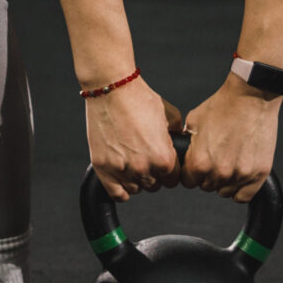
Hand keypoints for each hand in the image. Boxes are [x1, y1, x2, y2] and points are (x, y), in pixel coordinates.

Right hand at [83, 79, 185, 200]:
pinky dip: (121, 189)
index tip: (162, 162)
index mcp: (163, 158)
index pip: (172, 180)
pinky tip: (122, 177)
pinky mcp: (103, 167)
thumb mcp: (169, 115)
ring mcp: (121, 169)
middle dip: (152, 174)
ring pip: (136, 189)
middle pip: (154, 186)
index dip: (169, 170)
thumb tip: (179, 143)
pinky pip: (116, 193)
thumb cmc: (138, 98)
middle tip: (145, 157)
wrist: (111, 89)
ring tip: (132, 161)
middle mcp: (143, 168)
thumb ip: (177, 135)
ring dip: (136, 179)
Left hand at [177, 77, 280, 201]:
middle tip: (216, 157)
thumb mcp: (194, 122)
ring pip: (225, 192)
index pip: (188, 182)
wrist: (251, 97)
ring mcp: (241, 174)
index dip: (191, 172)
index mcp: (199, 162)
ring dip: (224, 181)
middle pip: (206, 187)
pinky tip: (239, 174)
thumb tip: (182, 155)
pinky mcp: (259, 173)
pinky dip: (241, 188)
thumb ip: (188, 143)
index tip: (197, 164)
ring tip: (229, 161)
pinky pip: (244, 196)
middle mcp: (219, 172)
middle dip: (208, 175)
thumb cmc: (222, 106)